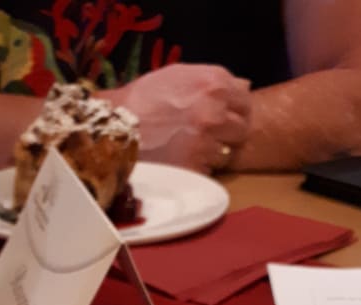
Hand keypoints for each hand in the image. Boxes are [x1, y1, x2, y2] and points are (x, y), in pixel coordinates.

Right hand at [110, 65, 251, 172]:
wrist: (114, 127)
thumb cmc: (143, 99)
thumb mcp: (179, 75)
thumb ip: (214, 81)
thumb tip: (245, 87)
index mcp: (214, 83)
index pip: (246, 103)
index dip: (235, 111)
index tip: (224, 117)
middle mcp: (214, 111)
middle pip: (241, 130)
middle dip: (226, 134)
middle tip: (204, 136)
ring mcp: (206, 142)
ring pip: (225, 153)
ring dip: (211, 153)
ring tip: (187, 148)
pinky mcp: (194, 167)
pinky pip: (207, 171)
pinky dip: (196, 169)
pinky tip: (178, 160)